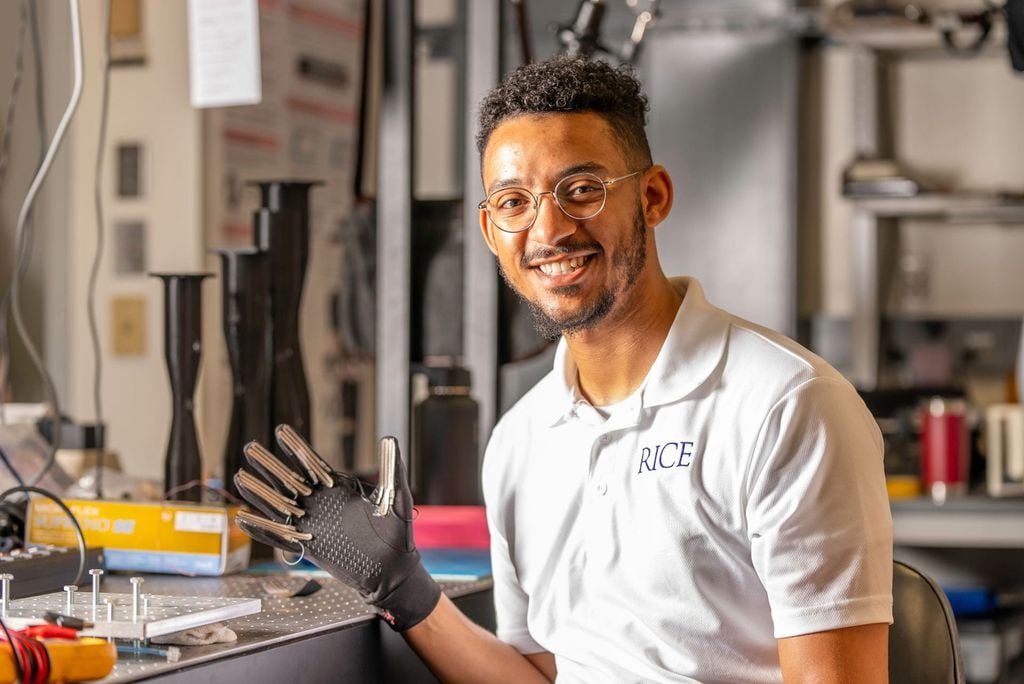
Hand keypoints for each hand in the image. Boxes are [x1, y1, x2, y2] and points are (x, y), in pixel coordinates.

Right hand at [233, 425, 440, 630]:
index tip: (281, 429)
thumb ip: (391, 468)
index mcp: (338, 490)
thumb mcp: (395, 496)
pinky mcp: (308, 547)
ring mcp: (312, 525)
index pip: (312, 464)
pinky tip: (243, 518)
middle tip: (250, 446)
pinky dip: (260, 529)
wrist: (394, 570)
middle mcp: (321, 505)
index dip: (295, 447)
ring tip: (239, 475)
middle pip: (288, 480)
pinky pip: (279, 536)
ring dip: (259, 492)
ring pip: (279, 505)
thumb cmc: (397, 534)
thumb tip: (391, 438)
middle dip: (269, 464)